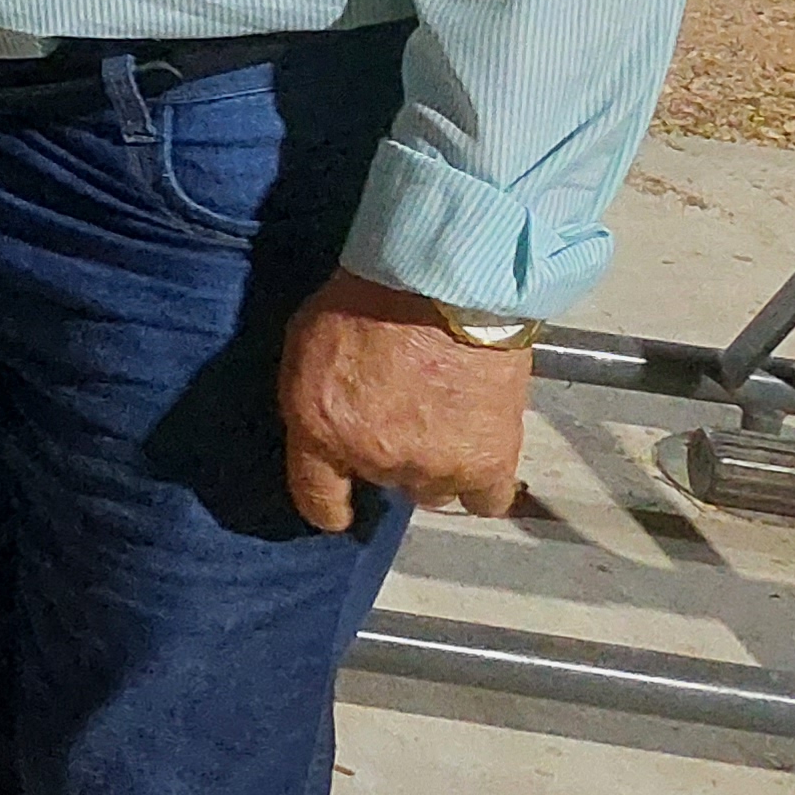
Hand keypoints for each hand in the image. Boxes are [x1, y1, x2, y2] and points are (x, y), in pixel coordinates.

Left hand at [275, 269, 532, 532]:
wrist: (443, 282)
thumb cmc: (369, 296)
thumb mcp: (307, 340)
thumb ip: (315, 398)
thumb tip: (326, 426)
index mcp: (319, 428)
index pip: (317, 500)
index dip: (330, 509)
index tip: (338, 513)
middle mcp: (374, 458)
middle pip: (385, 482)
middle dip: (391, 456)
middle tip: (404, 414)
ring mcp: (432, 465)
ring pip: (434, 488)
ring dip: (437, 463)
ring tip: (444, 418)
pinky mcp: (487, 463)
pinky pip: (486, 498)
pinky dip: (483, 480)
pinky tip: (480, 449)